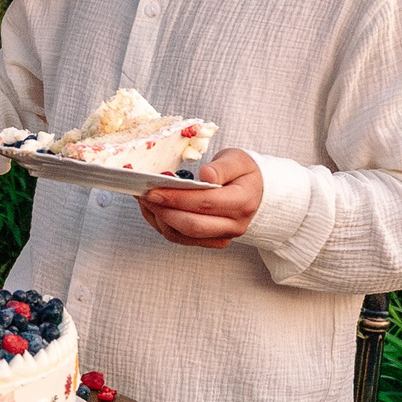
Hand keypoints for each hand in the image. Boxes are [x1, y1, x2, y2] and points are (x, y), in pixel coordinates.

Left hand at [136, 150, 262, 248]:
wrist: (257, 192)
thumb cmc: (244, 173)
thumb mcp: (239, 160)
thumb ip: (222, 167)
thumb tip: (206, 175)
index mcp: (242, 202)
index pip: (205, 203)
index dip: (176, 197)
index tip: (154, 189)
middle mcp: (234, 225)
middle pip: (191, 225)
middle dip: (163, 210)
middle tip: (144, 195)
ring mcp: (222, 237)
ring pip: (182, 236)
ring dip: (158, 219)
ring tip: (144, 199)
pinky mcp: (210, 242)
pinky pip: (181, 238)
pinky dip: (162, 224)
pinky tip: (153, 209)